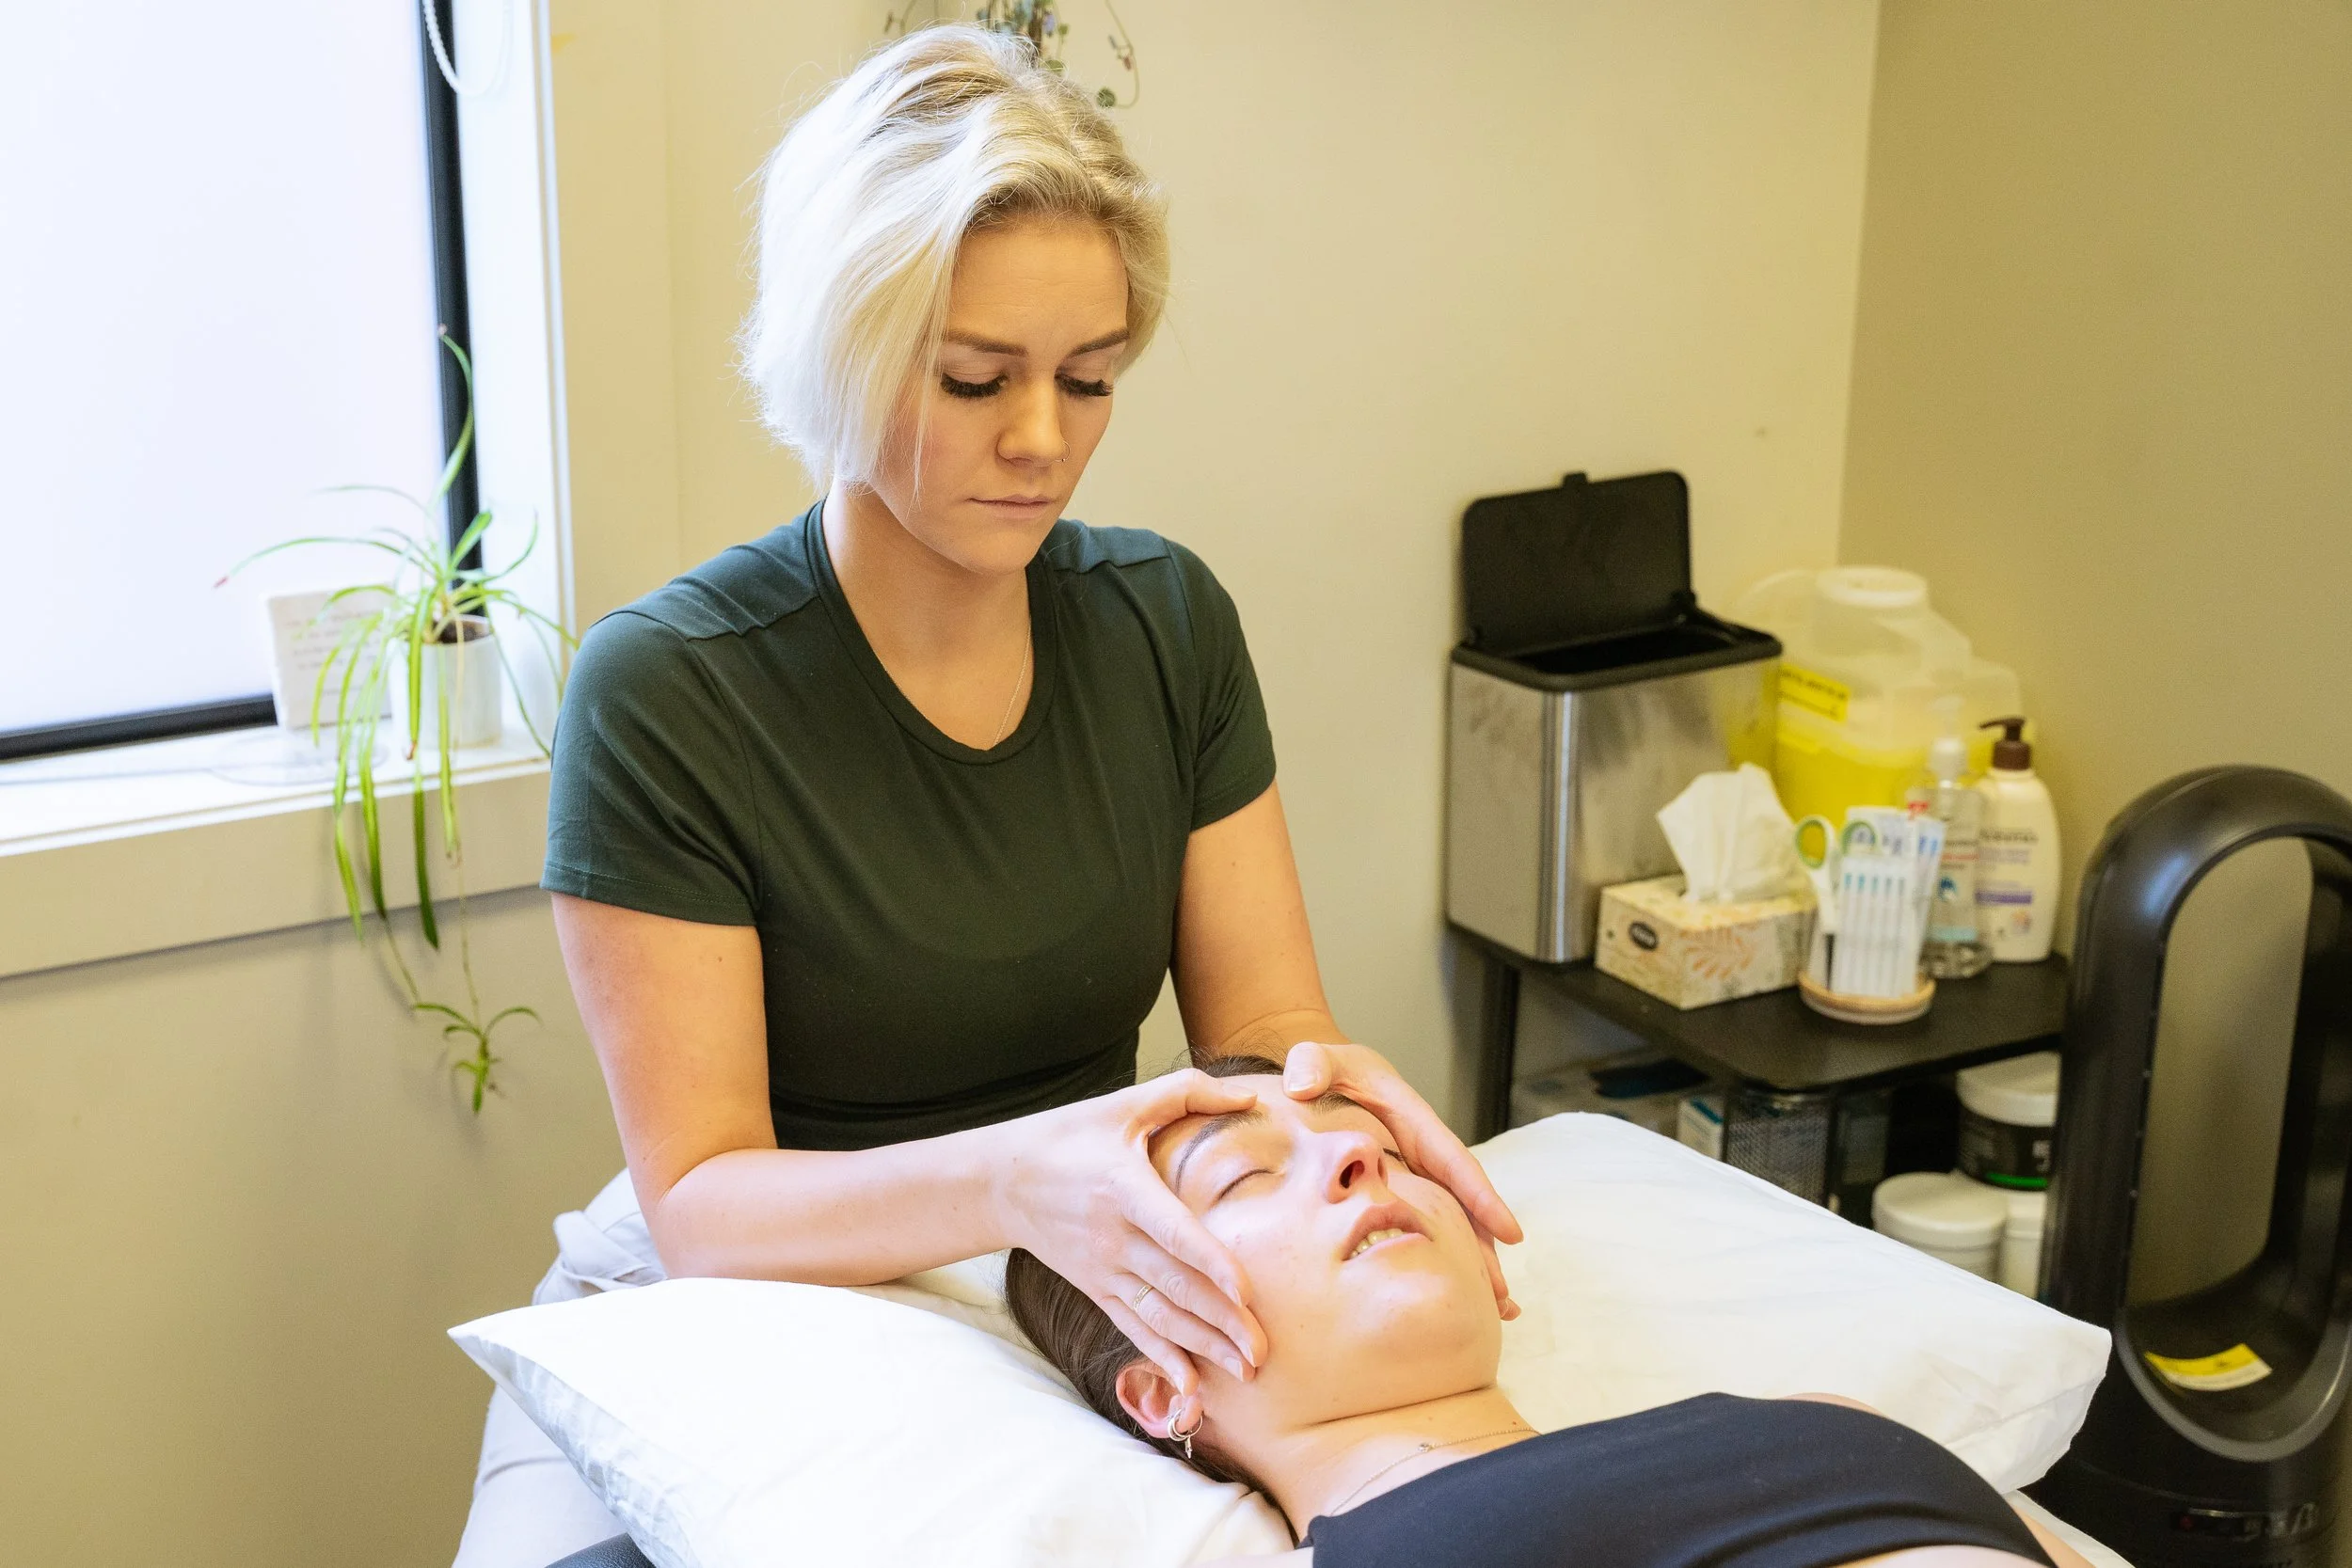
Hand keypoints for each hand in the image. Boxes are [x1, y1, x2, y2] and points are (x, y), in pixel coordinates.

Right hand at [992, 1068, 1269, 1393]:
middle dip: (1221, 1322)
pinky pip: (1133, 1329)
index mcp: (1124, 1189)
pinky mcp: (1096, 1289)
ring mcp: (1103, 1270)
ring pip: (1159, 1316)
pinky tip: (1191, 1388)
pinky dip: (1162, 1358)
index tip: (1246, 1291)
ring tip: (1244, 1371)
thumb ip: (1187, 1094)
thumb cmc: (1071, 1136)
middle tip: (1263, 1351)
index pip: (1173, 1232)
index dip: (1210, 1262)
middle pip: (1175, 1286)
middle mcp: (1113, 1237)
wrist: (1003, 1180)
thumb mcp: (1123, 1104)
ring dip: (1202, 1347)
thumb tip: (1250, 1096)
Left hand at [1279, 1040, 1524, 1318]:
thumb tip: (1301, 1084)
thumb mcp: (1317, 1059)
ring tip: (1498, 1312)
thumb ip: (1312, 1064)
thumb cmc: (1321, 1069)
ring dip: (1473, 1265)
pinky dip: (1444, 1260)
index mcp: (1412, 1121)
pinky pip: (1424, 1228)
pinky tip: (1458, 1298)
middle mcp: (1421, 1153)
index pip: (1451, 1161)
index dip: (1480, 1198)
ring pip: (1450, 1224)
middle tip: (1502, 1297)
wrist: (1313, 1081)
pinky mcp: (1398, 1194)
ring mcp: (1411, 1177)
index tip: (1510, 1233)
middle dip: (1484, 1250)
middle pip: (1462, 1205)